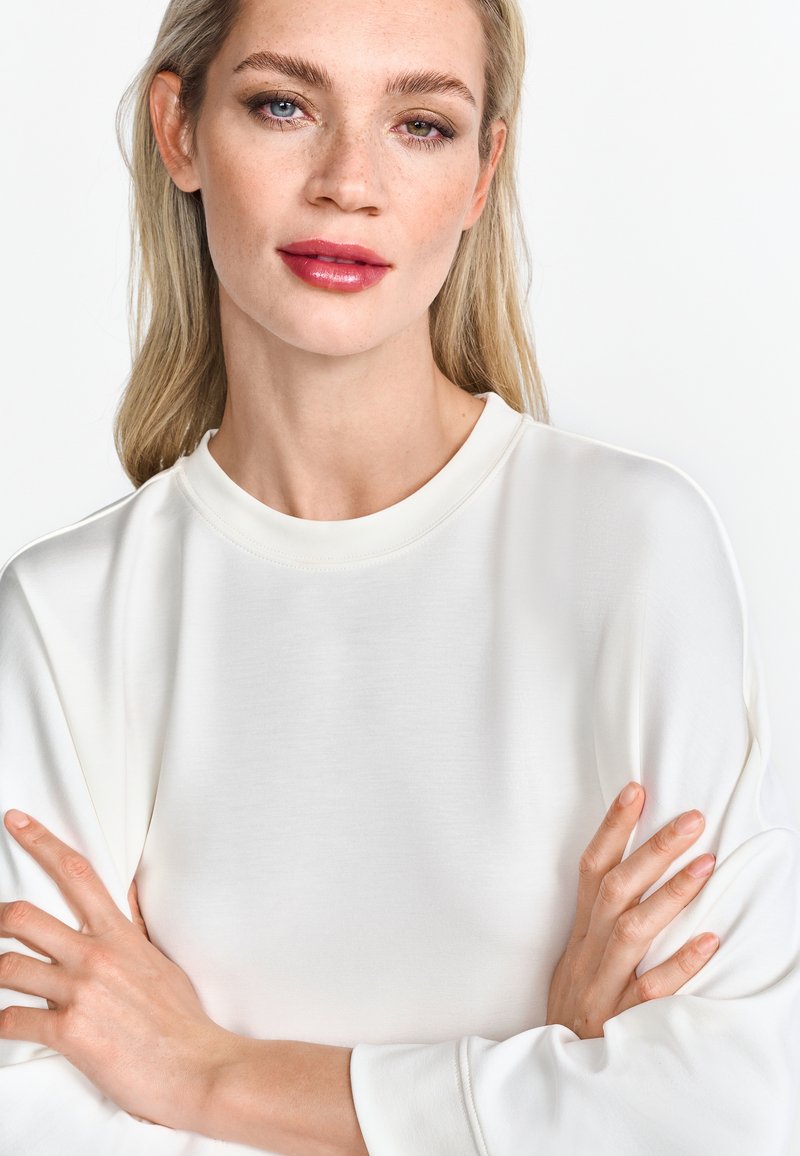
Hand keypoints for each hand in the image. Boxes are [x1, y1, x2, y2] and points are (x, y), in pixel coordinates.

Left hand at [0, 809, 230, 1130]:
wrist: (196, 1067)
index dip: (40, 841)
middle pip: (24, 917)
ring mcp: (80, 993)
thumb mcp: (159, 959)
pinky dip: (2, 1023)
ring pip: (8, 967)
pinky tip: (6, 1024)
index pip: (75, 872)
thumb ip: (134, 925)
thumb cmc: (181, 1019)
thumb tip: (126, 890)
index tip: (15, 822)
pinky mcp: (69, 1033)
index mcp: (118, 935)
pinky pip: (12, 1020)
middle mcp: (95, 956)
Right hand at [546, 782, 719, 1038]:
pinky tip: (709, 942)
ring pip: (632, 930)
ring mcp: (602, 984)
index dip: (612, 828)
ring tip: (706, 864)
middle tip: (692, 819)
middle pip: (616, 889)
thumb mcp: (579, 958)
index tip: (637, 790)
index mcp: (580, 932)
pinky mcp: (617, 1019)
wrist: (556, 1072)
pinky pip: (649, 989)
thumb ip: (603, 922)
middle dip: (652, 849)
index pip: (592, 868)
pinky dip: (678, 964)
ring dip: (670, 894)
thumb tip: (635, 875)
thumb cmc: (575, 1008)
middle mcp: (588, 951)